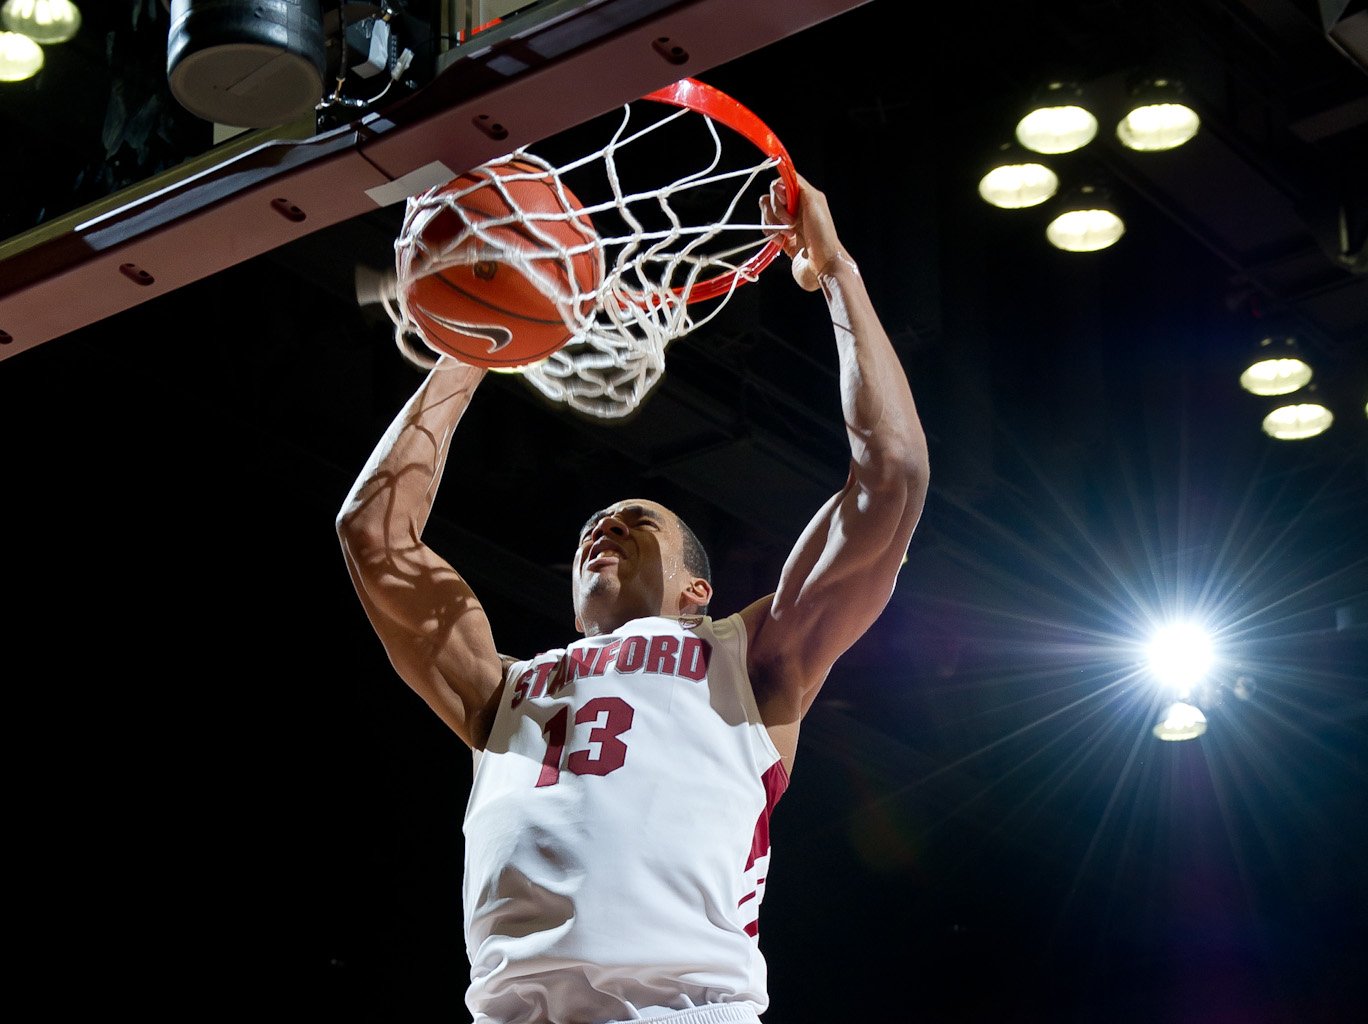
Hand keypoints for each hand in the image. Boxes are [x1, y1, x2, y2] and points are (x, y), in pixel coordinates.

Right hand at [760, 173, 850, 291]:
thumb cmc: (823, 235)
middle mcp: (796, 209)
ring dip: (773, 224)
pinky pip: (767, 230)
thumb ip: (797, 185)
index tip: (785, 201)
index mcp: (805, 197)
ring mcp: (788, 224)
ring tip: (789, 235)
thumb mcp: (814, 202)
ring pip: (766, 214)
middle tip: (791, 222)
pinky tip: (783, 241)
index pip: (782, 183)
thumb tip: (779, 180)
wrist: (822, 265)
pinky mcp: (782, 239)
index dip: (778, 191)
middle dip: (776, 210)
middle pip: (770, 198)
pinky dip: (771, 234)